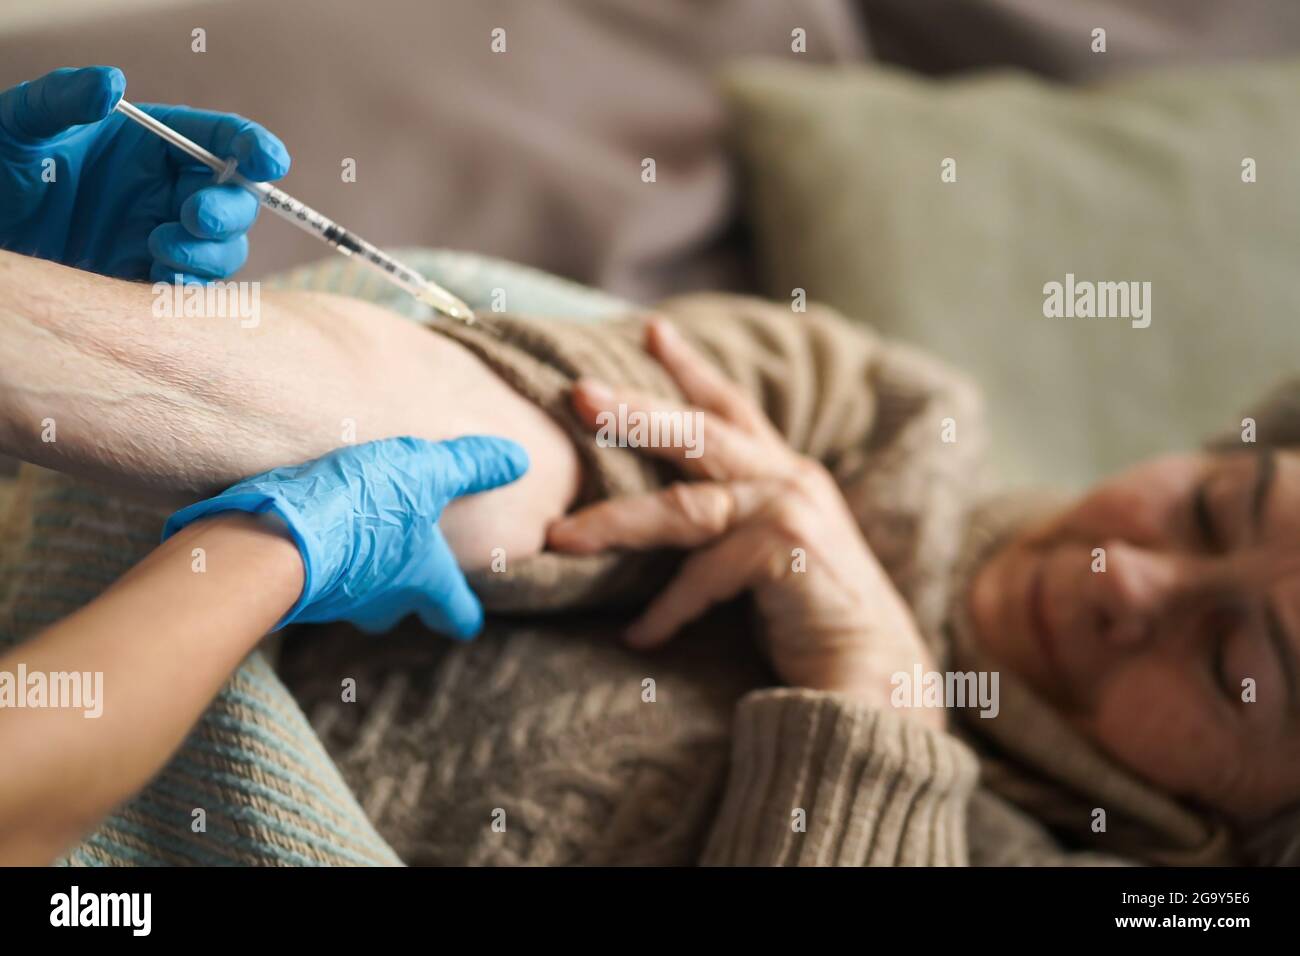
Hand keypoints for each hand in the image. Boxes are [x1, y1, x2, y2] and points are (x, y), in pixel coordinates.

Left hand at [0, 66, 288, 280]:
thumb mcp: (19, 123)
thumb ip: (63, 98)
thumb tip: (112, 83)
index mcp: (151, 142)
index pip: (221, 139)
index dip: (255, 148)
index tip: (267, 161)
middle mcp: (166, 189)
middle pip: (237, 201)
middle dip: (229, 211)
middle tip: (194, 217)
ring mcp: (161, 235)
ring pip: (224, 250)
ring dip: (208, 255)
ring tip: (158, 251)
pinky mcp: (145, 278)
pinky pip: (192, 289)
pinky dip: (189, 288)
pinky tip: (160, 281)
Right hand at [163, 436, 528, 637]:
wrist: (277, 538)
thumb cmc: (364, 508)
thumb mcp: (429, 472)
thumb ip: (472, 466)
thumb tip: (519, 459)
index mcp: (423, 582)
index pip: (454, 611)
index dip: (462, 614)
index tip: (467, 621)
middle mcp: (379, 603)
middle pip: (396, 610)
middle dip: (402, 594)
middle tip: (405, 573)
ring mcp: (331, 602)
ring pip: (351, 596)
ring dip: (354, 573)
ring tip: (352, 540)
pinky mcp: (288, 591)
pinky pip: (310, 578)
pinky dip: (313, 560)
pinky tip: (304, 532)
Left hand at [548, 318, 938, 720]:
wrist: (877, 677)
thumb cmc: (813, 620)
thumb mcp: (768, 552)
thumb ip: (729, 521)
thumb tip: (655, 513)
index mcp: (785, 473)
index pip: (731, 408)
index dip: (691, 368)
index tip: (650, 330)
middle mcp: (790, 480)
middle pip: (699, 433)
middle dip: (634, 411)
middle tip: (579, 393)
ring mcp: (791, 512)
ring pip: (685, 507)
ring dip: (616, 522)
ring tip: (561, 538)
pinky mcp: (787, 552)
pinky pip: (703, 576)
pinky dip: (666, 610)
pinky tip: (636, 638)